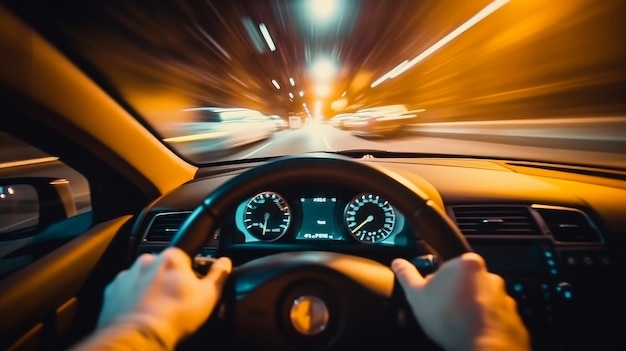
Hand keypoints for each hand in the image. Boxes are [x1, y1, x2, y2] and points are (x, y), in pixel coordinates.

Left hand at [96, 247, 231, 348]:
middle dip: (169, 280)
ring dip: (150, 289)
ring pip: (143, 279)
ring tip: (158, 311)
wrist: (138, 338)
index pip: (185, 257)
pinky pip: (126, 292)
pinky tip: (142, 314)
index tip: (192, 289)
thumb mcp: (209, 296)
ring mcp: (126, 275)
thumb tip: (225, 262)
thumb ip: (219, 274)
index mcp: (171, 257)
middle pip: (163, 267)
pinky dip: (132, 300)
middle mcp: (146, 260)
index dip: (191, 274)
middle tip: (176, 302)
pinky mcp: (111, 292)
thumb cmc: (174, 316)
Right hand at [391, 252, 529, 350]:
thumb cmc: (452, 320)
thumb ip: (407, 275)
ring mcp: (504, 298)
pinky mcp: (512, 317)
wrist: (482, 349)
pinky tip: (470, 333)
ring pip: (481, 300)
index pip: (449, 265)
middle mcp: (490, 277)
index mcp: (468, 263)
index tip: (432, 293)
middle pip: (466, 282)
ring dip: (470, 309)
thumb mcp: (417, 295)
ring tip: (456, 325)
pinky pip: (494, 318)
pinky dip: (483, 324)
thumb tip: (399, 264)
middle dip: (454, 294)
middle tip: (442, 310)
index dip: (437, 280)